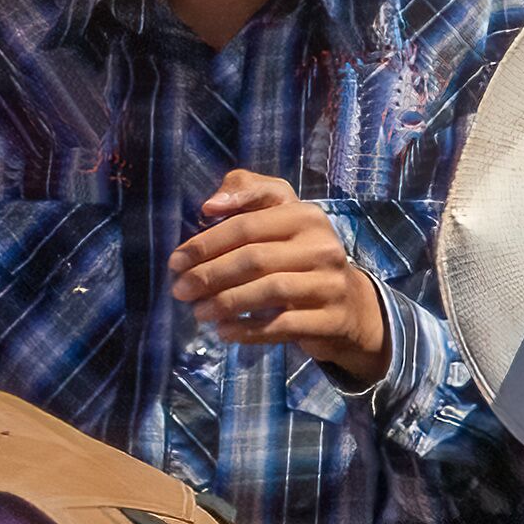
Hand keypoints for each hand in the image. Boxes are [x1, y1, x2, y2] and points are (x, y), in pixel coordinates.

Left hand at [166, 170, 388, 385]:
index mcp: (305, 215)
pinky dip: (247, 330)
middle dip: (209, 276)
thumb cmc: (298, 254)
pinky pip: (282, 325)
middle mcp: (322, 246)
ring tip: (198, 312)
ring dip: (225, 303)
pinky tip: (224, 331)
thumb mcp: (279, 214)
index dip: (205, 243)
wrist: (348, 304)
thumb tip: (210, 204)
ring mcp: (330, 283)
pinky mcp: (331, 319)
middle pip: (254, 259)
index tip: (176, 261)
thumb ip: (246, 192)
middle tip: (180, 290)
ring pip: (268, 291)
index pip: (246, 225)